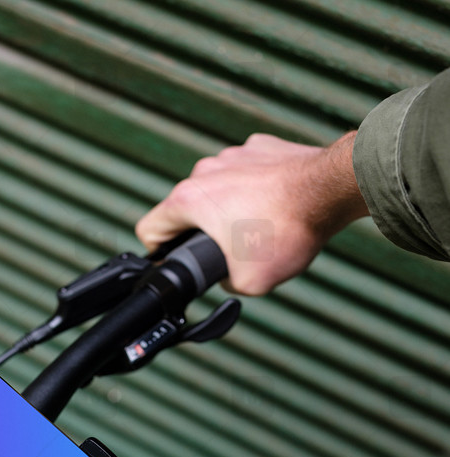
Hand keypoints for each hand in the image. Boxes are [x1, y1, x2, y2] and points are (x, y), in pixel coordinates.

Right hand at [135, 132, 368, 294]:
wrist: (331, 190)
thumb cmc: (287, 233)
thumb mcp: (246, 284)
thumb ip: (222, 282)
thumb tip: (226, 274)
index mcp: (189, 200)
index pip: (149, 230)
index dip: (159, 254)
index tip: (178, 262)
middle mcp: (204, 171)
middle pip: (185, 210)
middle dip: (201, 233)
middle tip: (230, 251)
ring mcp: (232, 154)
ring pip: (217, 191)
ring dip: (229, 211)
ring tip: (260, 229)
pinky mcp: (259, 148)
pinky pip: (246, 175)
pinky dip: (256, 192)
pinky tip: (276, 207)